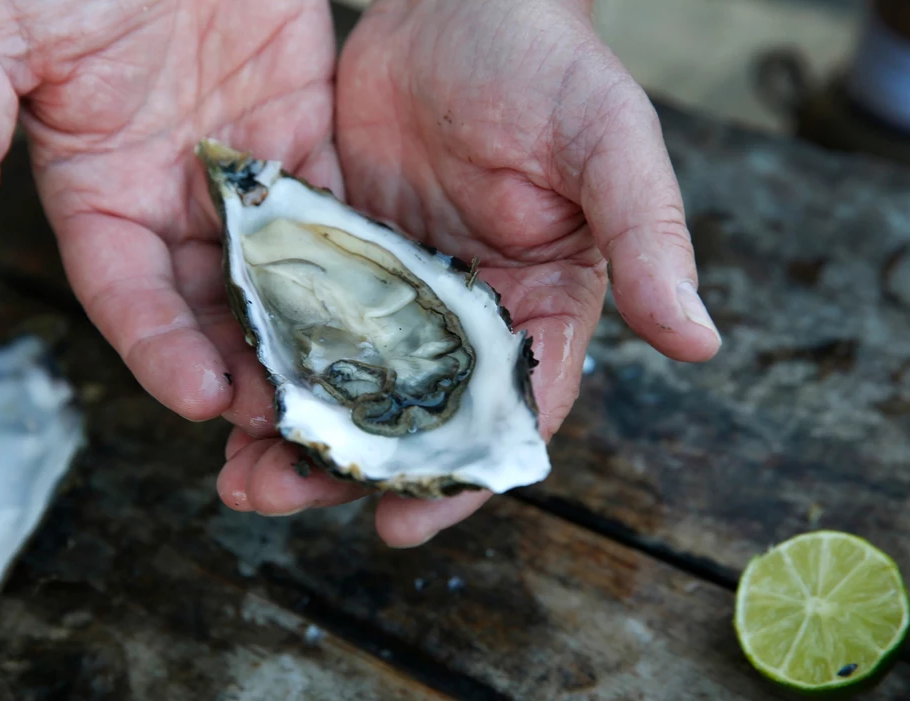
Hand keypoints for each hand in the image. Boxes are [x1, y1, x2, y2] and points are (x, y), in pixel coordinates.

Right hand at [0, 0, 339, 435]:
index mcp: (97, 197)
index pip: (127, 296)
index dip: (159, 350)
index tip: (201, 399)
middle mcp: (171, 201)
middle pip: (208, 303)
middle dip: (244, 363)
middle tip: (287, 417)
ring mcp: (240, 174)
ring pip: (275, 270)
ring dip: (304, 329)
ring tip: (340, 383)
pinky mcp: (301, 135)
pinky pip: (330, 207)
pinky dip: (355, 255)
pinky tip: (382, 301)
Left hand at [223, 0, 721, 546]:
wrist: (459, 0)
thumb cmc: (549, 68)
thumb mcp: (610, 147)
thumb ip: (648, 239)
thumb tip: (701, 340)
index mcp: (534, 311)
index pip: (499, 414)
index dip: (454, 477)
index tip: (400, 525)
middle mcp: (461, 317)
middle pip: (405, 417)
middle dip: (346, 467)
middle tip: (276, 499)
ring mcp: (393, 290)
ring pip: (343, 382)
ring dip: (292, 428)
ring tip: (235, 471)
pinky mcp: (337, 253)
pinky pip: (297, 318)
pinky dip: (265, 357)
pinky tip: (220, 385)